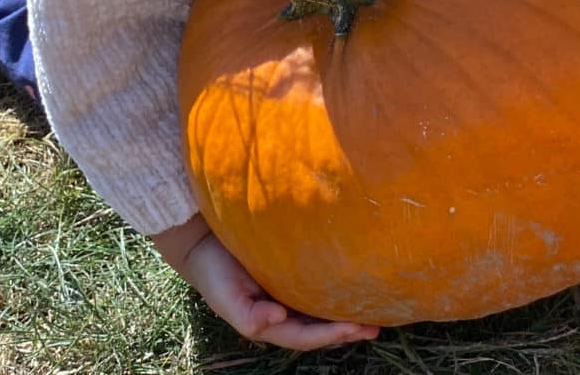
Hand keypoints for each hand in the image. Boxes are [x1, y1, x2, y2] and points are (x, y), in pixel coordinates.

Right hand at [183, 232, 379, 350]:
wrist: (203, 244)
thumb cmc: (215, 274)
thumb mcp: (227, 300)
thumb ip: (250, 316)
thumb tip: (279, 319)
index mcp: (269, 322)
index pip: (305, 335)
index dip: (330, 335)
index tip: (354, 329)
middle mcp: (282, 311)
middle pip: (319, 327)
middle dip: (346, 329)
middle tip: (376, 326)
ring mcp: (286, 292)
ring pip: (320, 310)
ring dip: (345, 314)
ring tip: (373, 313)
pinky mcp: (289, 271)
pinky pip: (315, 285)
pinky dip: (333, 291)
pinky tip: (350, 286)